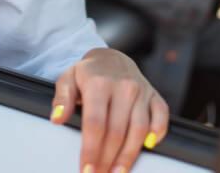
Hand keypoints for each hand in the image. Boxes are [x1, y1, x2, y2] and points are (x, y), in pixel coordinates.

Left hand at [51, 48, 168, 172]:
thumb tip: (57, 118)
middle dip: (107, 159)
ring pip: (139, 129)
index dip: (91, 149)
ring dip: (129, 155)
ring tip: (118, 172)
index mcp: (99, 84)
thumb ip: (62, 99)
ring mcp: (142, 91)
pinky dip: (158, 132)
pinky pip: (162, 116)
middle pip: (117, 131)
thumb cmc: (88, 74)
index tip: (86, 168)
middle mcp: (123, 87)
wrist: (111, 58)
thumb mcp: (68, 79)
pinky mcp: (155, 95)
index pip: (95, 123)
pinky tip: (149, 147)